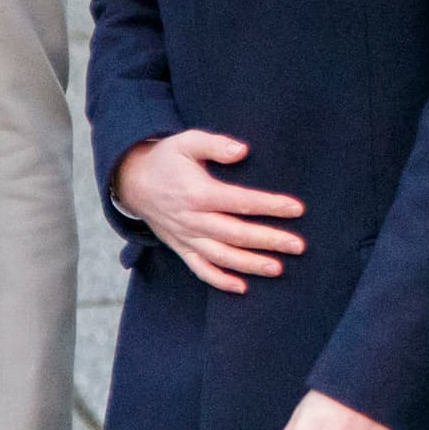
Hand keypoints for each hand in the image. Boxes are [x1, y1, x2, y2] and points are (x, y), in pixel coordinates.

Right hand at [115, 130, 304, 291]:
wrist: (131, 181)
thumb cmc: (166, 159)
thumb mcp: (186, 142)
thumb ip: (215, 145)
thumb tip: (242, 151)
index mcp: (197, 193)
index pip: (240, 202)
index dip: (269, 206)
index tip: (296, 209)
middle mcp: (192, 219)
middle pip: (236, 234)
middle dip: (269, 240)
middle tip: (297, 245)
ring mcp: (186, 237)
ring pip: (221, 256)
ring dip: (250, 264)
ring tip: (277, 268)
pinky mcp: (180, 247)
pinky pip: (200, 269)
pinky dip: (219, 280)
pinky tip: (242, 287)